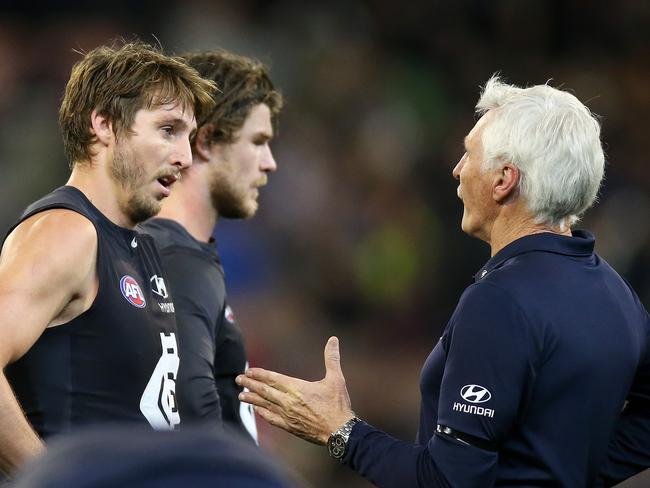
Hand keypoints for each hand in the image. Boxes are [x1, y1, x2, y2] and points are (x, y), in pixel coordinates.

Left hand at [236, 336, 354, 444]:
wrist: (339, 431)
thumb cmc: (337, 405)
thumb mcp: (336, 379)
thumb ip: (331, 358)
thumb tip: (333, 339)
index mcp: (297, 388)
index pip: (273, 378)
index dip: (259, 374)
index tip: (249, 370)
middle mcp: (289, 401)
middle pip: (264, 391)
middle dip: (250, 384)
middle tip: (238, 379)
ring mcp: (287, 415)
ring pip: (265, 405)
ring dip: (252, 399)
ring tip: (241, 396)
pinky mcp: (290, 427)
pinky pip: (271, 419)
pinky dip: (262, 414)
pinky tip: (257, 411)